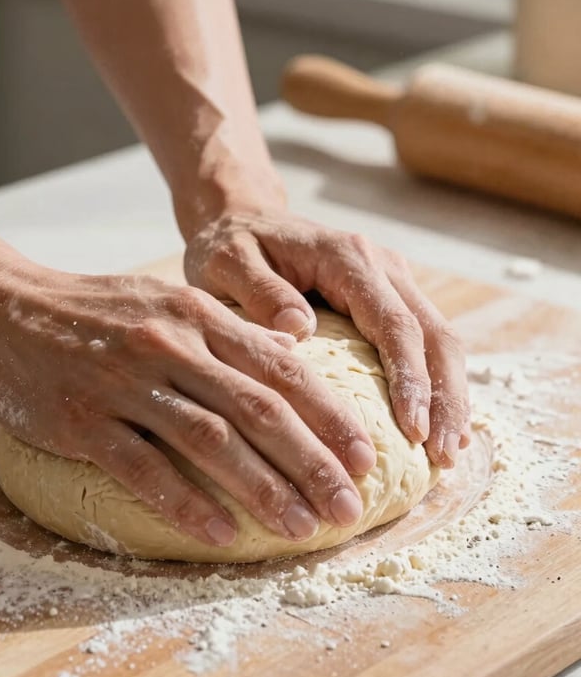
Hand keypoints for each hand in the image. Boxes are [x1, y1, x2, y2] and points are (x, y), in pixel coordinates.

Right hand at [0, 261, 378, 545]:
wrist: (3, 310)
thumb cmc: (94, 311)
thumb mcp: (166, 301)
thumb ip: (227, 329)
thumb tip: (291, 354)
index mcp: (197, 314)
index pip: (282, 367)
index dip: (329, 415)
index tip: (364, 456)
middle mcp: (170, 343)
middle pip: (258, 408)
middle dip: (313, 461)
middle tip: (348, 506)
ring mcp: (126, 381)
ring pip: (210, 440)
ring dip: (262, 489)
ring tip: (301, 528)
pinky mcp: (84, 419)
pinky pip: (144, 468)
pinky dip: (186, 503)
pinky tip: (220, 534)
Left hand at [184, 210, 470, 467]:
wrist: (242, 221)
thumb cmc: (231, 246)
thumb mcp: (228, 262)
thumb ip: (259, 291)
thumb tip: (299, 329)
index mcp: (346, 257)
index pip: (393, 323)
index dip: (410, 379)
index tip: (413, 431)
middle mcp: (380, 265)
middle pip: (434, 333)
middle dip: (444, 397)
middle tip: (443, 455)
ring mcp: (390, 280)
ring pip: (439, 339)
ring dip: (449, 395)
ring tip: (448, 452)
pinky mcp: (387, 298)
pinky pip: (424, 342)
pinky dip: (434, 384)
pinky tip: (434, 425)